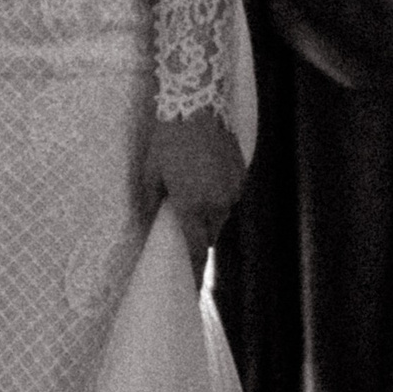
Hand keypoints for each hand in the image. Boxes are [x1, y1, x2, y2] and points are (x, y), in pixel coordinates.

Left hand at [143, 107, 246, 279]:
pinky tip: (206, 175)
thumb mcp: (150, 171)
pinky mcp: (241, 172)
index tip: (193, 287)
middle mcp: (217, 202)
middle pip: (210, 232)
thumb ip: (152, 202)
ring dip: (209, 211)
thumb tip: (152, 222)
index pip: (195, 248)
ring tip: (194, 190)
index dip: (195, 270)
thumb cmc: (168, 138)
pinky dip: (219, 192)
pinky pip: (230, 193)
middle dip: (199, 233)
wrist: (197, 103)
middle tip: (185, 223)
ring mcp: (233, 187)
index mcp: (192, 205)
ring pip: (222, 213)